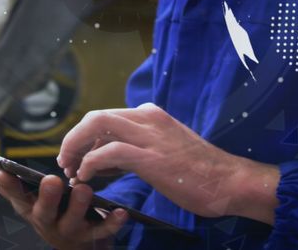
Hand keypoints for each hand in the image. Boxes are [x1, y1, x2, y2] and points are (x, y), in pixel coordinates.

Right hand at [0, 146, 127, 248]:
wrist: (74, 245)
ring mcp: (68, 230)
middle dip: (45, 197)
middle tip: (50, 181)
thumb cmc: (44, 208)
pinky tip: (121, 212)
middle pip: (41, 210)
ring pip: (72, 220)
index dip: (7, 183)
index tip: (2, 168)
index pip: (12, 193)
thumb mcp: (18, 193)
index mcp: (26, 205)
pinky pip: (103, 231)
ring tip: (84, 189)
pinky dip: (112, 222)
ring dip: (78, 205)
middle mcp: (44, 220)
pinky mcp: (92, 237)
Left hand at [57, 103, 279, 223]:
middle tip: (66, 163)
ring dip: (75, 147)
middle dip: (73, 139)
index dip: (85, 138)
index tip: (77, 158)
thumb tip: (106, 160)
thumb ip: (137, 150)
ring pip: (96, 125)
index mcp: (151, 116)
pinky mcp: (150, 156)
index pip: (106, 117)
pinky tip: (86, 178)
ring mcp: (149, 135)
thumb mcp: (165, 152)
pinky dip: (90, 164)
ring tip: (71, 170)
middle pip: (95, 117)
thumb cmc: (200, 173)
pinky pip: (107, 152)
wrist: (230, 182)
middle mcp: (148, 118)